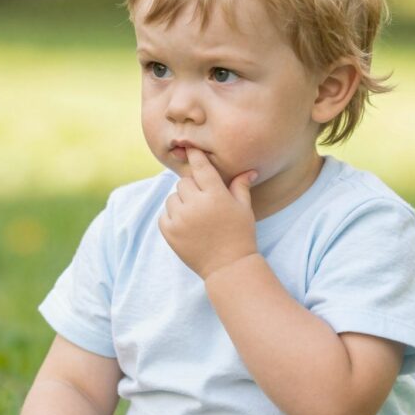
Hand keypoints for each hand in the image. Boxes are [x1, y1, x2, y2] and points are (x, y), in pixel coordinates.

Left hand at [159, 147, 258, 279]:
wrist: (228, 266)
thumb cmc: (240, 234)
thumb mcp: (244, 209)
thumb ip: (241, 186)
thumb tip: (250, 170)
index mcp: (215, 195)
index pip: (200, 167)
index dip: (194, 155)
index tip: (189, 148)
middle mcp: (195, 204)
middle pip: (184, 182)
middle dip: (192, 188)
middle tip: (203, 201)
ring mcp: (180, 219)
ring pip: (172, 197)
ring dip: (181, 202)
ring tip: (196, 216)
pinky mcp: (169, 232)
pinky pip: (164, 214)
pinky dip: (172, 217)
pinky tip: (187, 226)